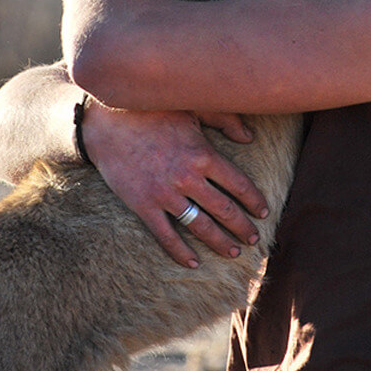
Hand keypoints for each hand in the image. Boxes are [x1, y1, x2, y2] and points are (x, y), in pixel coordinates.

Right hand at [81, 102, 267, 267]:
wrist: (106, 122)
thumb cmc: (153, 110)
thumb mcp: (192, 108)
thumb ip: (225, 120)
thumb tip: (250, 137)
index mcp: (203, 154)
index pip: (239, 184)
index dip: (254, 201)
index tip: (263, 212)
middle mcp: (187, 178)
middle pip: (224, 210)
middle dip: (242, 227)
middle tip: (254, 238)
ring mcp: (165, 194)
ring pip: (200, 226)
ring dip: (219, 242)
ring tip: (233, 252)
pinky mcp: (143, 205)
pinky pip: (166, 235)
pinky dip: (180, 252)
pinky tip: (193, 262)